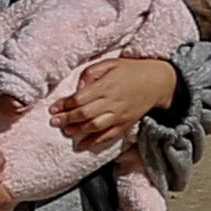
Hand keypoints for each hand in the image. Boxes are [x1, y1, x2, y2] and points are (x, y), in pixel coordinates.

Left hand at [49, 53, 177, 154]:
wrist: (156, 82)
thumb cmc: (130, 70)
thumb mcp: (110, 63)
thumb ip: (91, 73)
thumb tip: (78, 87)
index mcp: (106, 86)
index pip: (80, 98)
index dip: (65, 104)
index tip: (53, 108)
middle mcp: (111, 102)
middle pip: (84, 114)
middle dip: (66, 119)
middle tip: (54, 122)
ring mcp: (119, 116)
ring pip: (94, 127)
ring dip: (77, 131)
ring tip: (65, 131)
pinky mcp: (125, 125)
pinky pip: (107, 137)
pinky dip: (93, 143)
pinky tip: (81, 146)